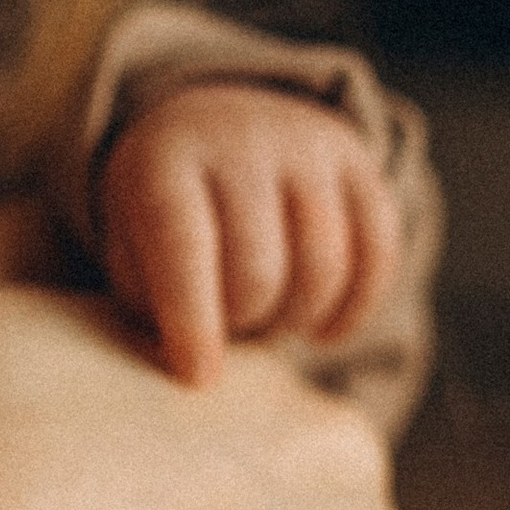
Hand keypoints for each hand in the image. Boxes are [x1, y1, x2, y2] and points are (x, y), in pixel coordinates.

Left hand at [99, 83, 402, 387]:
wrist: (215, 131)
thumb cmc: (164, 218)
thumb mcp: (130, 252)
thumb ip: (153, 308)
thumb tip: (201, 370)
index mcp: (167, 162)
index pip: (185, 246)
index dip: (194, 321)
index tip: (200, 378)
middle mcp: (242, 141)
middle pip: (260, 270)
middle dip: (245, 321)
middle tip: (231, 324)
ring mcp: (309, 145)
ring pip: (324, 267)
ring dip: (298, 318)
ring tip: (269, 320)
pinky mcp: (359, 163)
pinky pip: (379, 253)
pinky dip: (356, 308)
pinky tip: (323, 329)